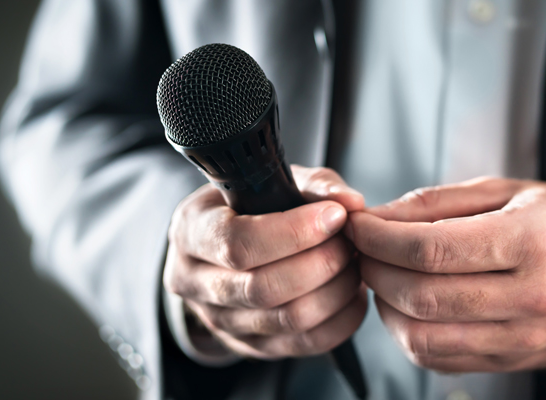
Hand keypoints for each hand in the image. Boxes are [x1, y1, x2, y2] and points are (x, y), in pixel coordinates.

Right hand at [164, 166, 366, 359]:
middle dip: (321, 263)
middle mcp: (195, 280)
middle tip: (349, 243)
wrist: (225, 248)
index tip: (334, 216)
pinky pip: (304, 343)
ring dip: (335, 292)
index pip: (238, 243)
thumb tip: (349, 203)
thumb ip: (315, 186)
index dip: (294, 232)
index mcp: (192, 230)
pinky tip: (351, 294)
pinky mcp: (249, 345)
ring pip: (288, 320)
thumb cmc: (251, 208)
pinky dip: (340, 320)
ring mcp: (219, 320)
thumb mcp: (273, 181)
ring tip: (354, 265)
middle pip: (263, 288)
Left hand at [346, 177, 545, 371]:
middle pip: (421, 295)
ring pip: (424, 337)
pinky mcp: (516, 362)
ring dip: (386, 307)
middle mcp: (531, 297)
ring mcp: (524, 338)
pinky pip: (442, 360)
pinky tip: (408, 307)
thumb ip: (440, 203)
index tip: (360, 227)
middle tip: (363, 249)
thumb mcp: (513, 190)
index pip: (430, 249)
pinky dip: (410, 335)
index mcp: (532, 242)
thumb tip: (381, 217)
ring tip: (383, 277)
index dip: (380, 238)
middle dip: (375, 270)